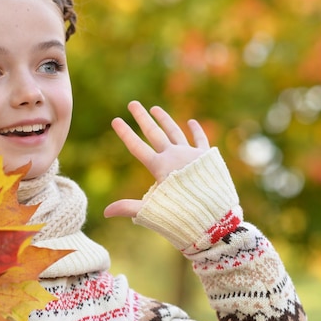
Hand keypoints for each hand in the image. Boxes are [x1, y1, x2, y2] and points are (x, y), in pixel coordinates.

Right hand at [104, 101, 209, 218]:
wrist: (215, 217)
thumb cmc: (181, 216)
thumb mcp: (152, 212)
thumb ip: (128, 208)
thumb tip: (104, 212)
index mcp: (159, 167)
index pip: (136, 146)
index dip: (125, 133)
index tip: (115, 119)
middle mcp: (174, 156)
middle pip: (154, 132)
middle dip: (142, 117)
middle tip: (133, 103)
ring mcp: (191, 155)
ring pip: (175, 131)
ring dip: (164, 119)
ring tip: (155, 108)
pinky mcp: (207, 159)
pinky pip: (200, 140)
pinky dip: (196, 130)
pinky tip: (192, 121)